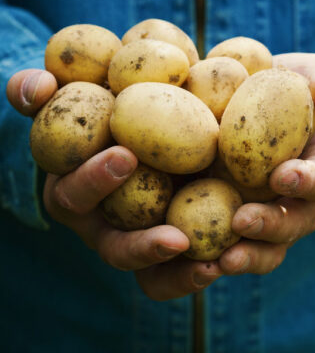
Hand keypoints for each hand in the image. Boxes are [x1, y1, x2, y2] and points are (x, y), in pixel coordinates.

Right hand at [7, 69, 222, 300]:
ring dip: (179, 275)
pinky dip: (197, 271)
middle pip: (116, 250)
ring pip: (151, 274)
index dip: (94, 180)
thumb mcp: (70, 99)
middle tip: (176, 240)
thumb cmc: (101, 115)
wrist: (134, 129)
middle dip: (141, 247)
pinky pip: (179, 272)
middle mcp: (106, 225)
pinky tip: (226, 261)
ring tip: (210, 268)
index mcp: (77, 193)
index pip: (76, 194)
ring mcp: (138, 239)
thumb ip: (40, 92)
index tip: (125, 156)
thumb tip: (38, 88)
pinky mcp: (170, 242)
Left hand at [217, 53, 314, 274]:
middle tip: (243, 222)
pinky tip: (190, 257)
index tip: (282, 175)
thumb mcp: (304, 73)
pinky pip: (228, 247)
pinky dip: (214, 258)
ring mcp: (264, 215)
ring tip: (221, 261)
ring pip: (265, 248)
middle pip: (293, 224)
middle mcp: (294, 200)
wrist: (241, 105)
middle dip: (272, 226)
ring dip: (246, 256)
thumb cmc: (277, 89)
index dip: (309, 181)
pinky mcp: (231, 221)